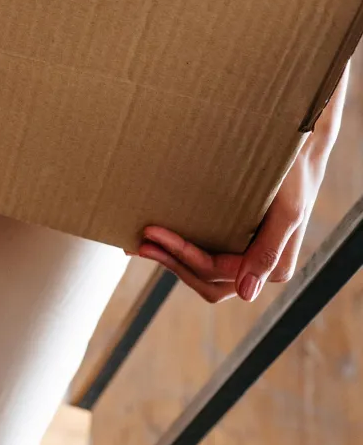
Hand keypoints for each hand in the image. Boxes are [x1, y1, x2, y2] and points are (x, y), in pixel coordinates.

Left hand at [140, 65, 349, 304]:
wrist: (303, 149)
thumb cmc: (295, 175)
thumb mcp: (286, 211)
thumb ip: (268, 253)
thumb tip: (245, 295)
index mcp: (273, 267)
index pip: (215, 271)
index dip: (181, 256)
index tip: (153, 233)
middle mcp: (260, 269)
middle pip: (206, 280)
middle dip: (172, 262)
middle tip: (140, 242)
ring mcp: (248, 258)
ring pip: (203, 274)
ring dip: (173, 261)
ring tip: (142, 243)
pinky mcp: (239, 243)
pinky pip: (207, 258)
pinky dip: (181, 252)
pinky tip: (159, 239)